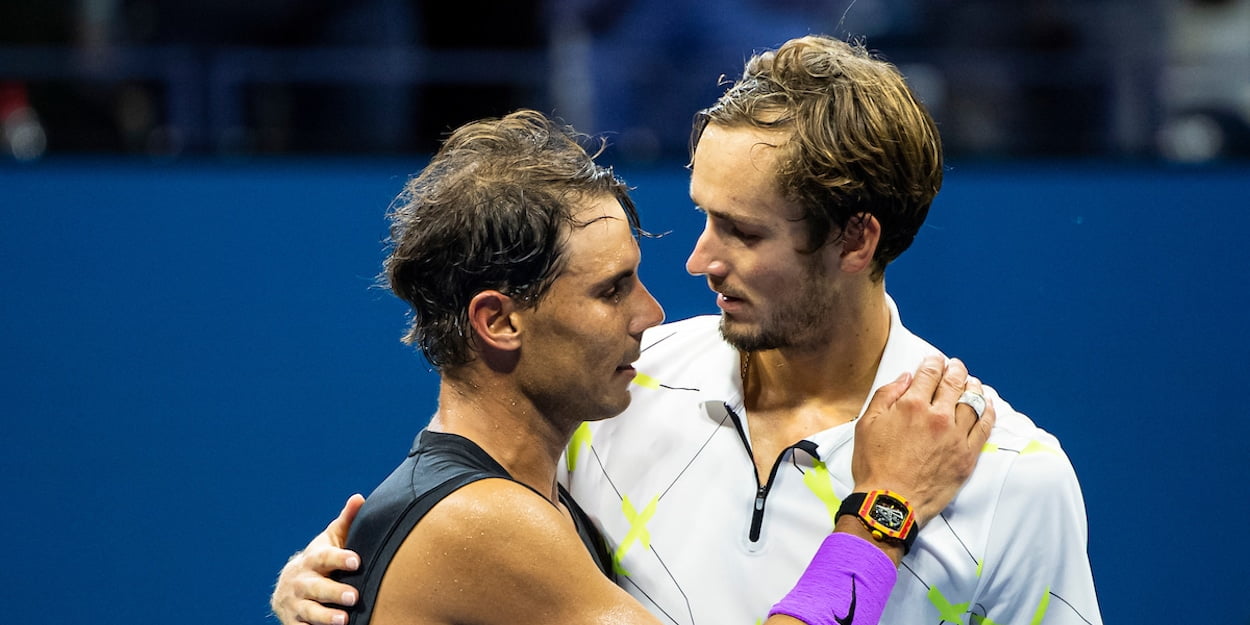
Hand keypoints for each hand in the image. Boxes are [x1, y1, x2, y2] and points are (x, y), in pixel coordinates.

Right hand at [270, 494, 365, 624]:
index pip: (326, 558)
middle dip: (335, 592)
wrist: (288, 586)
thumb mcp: (331, 540)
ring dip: (325, 617)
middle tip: (354, 597)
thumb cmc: (320, 560)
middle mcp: (302, 581)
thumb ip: (346, 521)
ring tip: (343, 621)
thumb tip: (360, 498)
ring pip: (310, 611)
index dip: (340, 558)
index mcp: (313, 560)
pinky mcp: (294, 622)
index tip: (356, 560)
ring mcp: (296, 603)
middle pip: (318, 588)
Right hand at [852, 356, 994, 525]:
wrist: (889, 503)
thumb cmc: (875, 467)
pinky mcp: (967, 456)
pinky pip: (984, 427)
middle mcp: (937, 417)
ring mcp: (955, 436)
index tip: (935, 360)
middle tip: (955, 366)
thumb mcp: (866, 425)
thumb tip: (904, 378)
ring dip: (972, 387)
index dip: (933, 362)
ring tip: (972, 382)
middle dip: (955, 370)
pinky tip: (987, 404)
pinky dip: (988, 412)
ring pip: (972, 402)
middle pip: (954, 383)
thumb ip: (886, 396)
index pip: (929, 374)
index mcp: (912, 406)